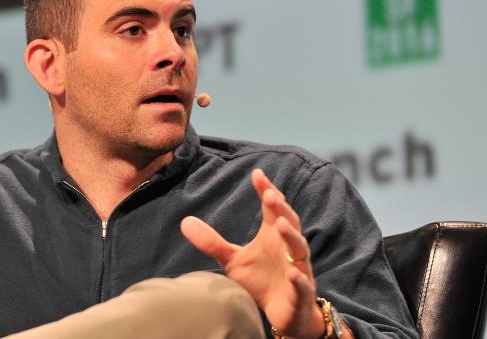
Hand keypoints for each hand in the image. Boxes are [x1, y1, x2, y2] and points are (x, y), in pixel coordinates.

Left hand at [181, 169, 323, 338]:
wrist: (284, 312)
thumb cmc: (260, 280)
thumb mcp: (232, 260)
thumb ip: (212, 242)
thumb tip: (184, 221)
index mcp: (274, 235)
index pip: (272, 208)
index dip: (266, 190)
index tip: (257, 174)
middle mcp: (288, 247)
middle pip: (289, 222)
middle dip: (280, 208)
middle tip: (268, 194)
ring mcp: (298, 269)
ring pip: (299, 249)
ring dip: (291, 236)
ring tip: (281, 224)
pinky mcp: (300, 293)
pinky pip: (302, 284)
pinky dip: (299, 278)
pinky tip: (293, 273)